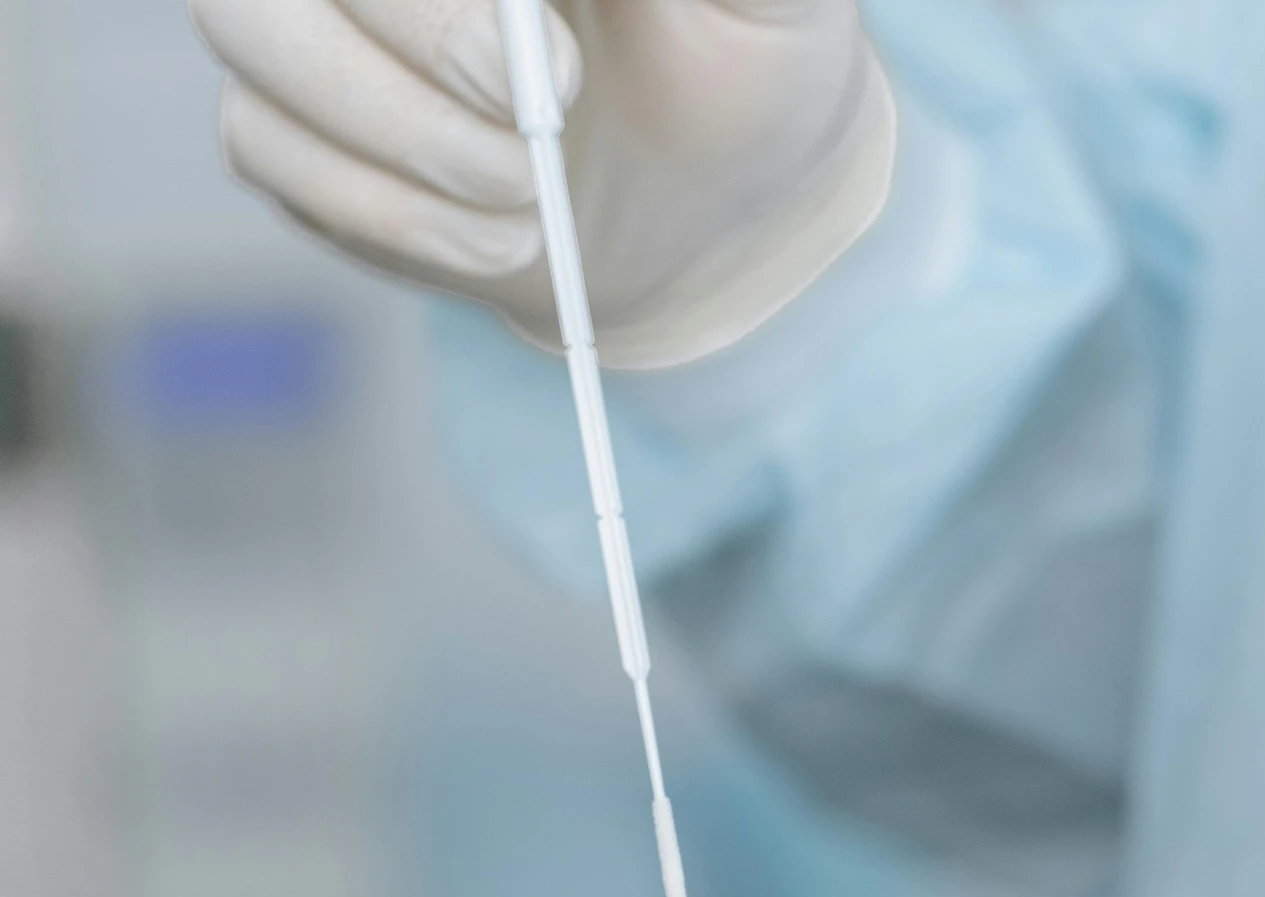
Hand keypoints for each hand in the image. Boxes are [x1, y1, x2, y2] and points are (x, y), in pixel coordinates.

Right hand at [190, 0, 895, 362]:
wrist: (710, 217)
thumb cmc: (745, 67)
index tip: (541, 38)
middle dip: (420, 31)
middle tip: (539, 110)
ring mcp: (305, 7)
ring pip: (251, 25)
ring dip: (397, 132)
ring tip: (523, 195)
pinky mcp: (282, 118)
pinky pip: (265, 145)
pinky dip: (387, 212)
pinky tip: (488, 237)